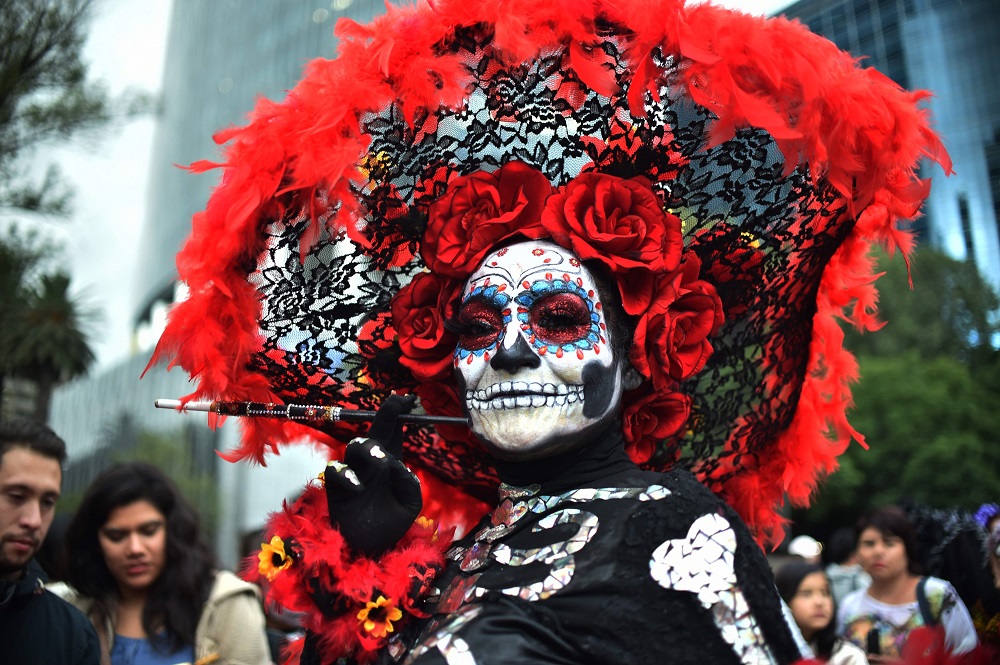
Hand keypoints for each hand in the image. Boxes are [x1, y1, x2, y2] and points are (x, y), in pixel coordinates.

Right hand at [324, 394, 422, 556]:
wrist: (369, 549)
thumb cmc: (390, 523)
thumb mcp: (410, 505)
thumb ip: (409, 484)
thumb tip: (398, 465)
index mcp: (390, 462)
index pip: (394, 431)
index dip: (399, 413)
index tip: (409, 399)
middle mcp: (370, 463)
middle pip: (375, 432)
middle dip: (385, 416)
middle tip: (397, 407)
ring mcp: (353, 472)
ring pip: (355, 446)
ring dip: (369, 449)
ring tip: (383, 461)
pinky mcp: (335, 487)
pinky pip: (336, 470)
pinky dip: (347, 475)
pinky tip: (359, 487)